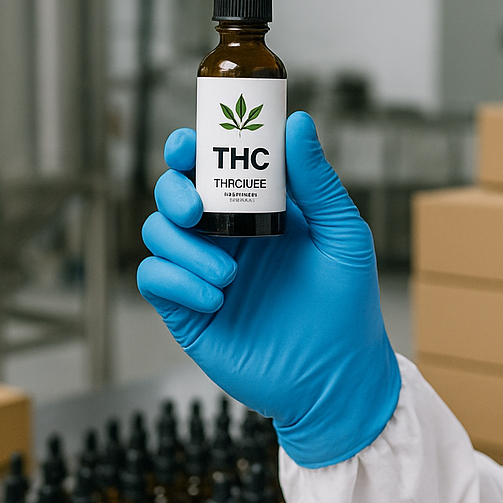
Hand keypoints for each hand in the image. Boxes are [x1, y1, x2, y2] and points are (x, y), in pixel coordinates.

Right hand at [137, 112, 401, 467]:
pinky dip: (176, 281)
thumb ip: (317, 181)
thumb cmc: (347, 307)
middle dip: (173, 192)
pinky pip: (154, 279)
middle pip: (173, 193)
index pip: (212, 166)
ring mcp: (202, 273)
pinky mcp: (188, 312)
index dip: (190, 148)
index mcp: (259, 210)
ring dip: (183, 248)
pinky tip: (214, 298)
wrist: (336, 379)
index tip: (188, 144)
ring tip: (228, 276)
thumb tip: (296, 123)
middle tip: (196, 209)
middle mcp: (226, 236)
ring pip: (157, 234)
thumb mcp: (341, 236)